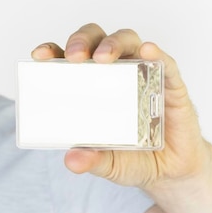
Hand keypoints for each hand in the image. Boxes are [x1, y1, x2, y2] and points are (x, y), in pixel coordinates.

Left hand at [31, 23, 211, 190]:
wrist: (172, 172)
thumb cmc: (136, 160)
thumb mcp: (109, 165)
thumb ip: (92, 161)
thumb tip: (72, 159)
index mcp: (93, 87)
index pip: (69, 60)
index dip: (53, 52)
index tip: (40, 56)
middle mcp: (117, 74)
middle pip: (97, 40)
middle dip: (83, 41)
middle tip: (76, 58)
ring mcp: (145, 76)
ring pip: (129, 42)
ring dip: (114, 44)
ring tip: (104, 57)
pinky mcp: (171, 85)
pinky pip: (166, 64)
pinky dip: (157, 54)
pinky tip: (148, 51)